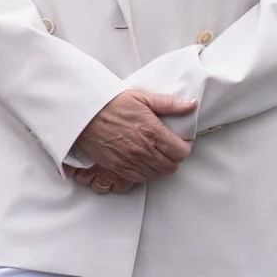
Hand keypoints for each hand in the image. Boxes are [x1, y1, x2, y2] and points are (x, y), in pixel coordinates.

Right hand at [66, 86, 195, 191]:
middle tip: (169, 147)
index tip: (181, 140)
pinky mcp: (118, 168)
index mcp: (153, 132)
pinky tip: (143, 160)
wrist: (85, 114)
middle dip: (174, 157)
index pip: (181, 152)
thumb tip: (191, 105)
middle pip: (171, 166)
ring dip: (160, 165)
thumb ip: (170, 104)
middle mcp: (143, 150)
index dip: (185, 146)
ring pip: (156, 174)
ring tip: (155, 153)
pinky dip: (145, 172)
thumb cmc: (112, 104)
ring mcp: (130, 161)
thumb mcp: (143, 97)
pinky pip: (140, 178)